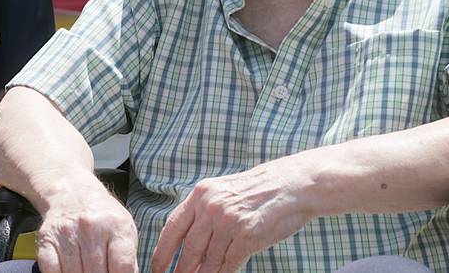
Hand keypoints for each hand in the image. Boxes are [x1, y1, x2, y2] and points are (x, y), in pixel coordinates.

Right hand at [36, 182, 138, 272]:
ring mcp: (68, 232)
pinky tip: (69, 270)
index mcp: (117, 225)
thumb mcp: (124, 228)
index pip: (122, 266)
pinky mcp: (48, 238)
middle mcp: (92, 227)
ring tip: (87, 272)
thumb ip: (128, 256)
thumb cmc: (104, 216)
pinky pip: (52, 270)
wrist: (75, 193)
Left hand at [151, 159, 313, 272]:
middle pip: (188, 249)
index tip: (156, 268)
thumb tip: (187, 239)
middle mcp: (211, 207)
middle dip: (180, 271)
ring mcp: (228, 222)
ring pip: (207, 261)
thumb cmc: (261, 189)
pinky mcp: (246, 236)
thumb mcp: (225, 191)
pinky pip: (228, 265)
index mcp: (202, 193)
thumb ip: (205, 211)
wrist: (293, 184)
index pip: (172, 228)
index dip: (162, 253)